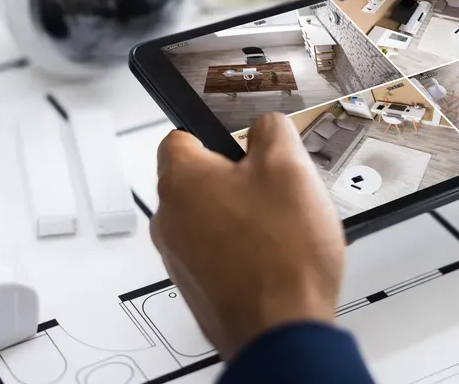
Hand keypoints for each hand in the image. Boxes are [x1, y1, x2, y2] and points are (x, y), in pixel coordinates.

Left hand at [151, 113, 344, 359]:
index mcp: (181, 181)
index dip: (215, 133)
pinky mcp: (199, 288)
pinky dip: (245, 251)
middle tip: (276, 188)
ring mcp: (181, 258)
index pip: (180, 136)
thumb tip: (265, 126)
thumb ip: (271, 130)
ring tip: (283, 228)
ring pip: (213, 218)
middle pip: (201, 180)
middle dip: (238, 179)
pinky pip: (220, 254)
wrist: (281, 330)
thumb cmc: (280, 256)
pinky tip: (277, 258)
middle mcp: (170, 220)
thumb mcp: (288, 166)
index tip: (239, 140)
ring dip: (244, 217)